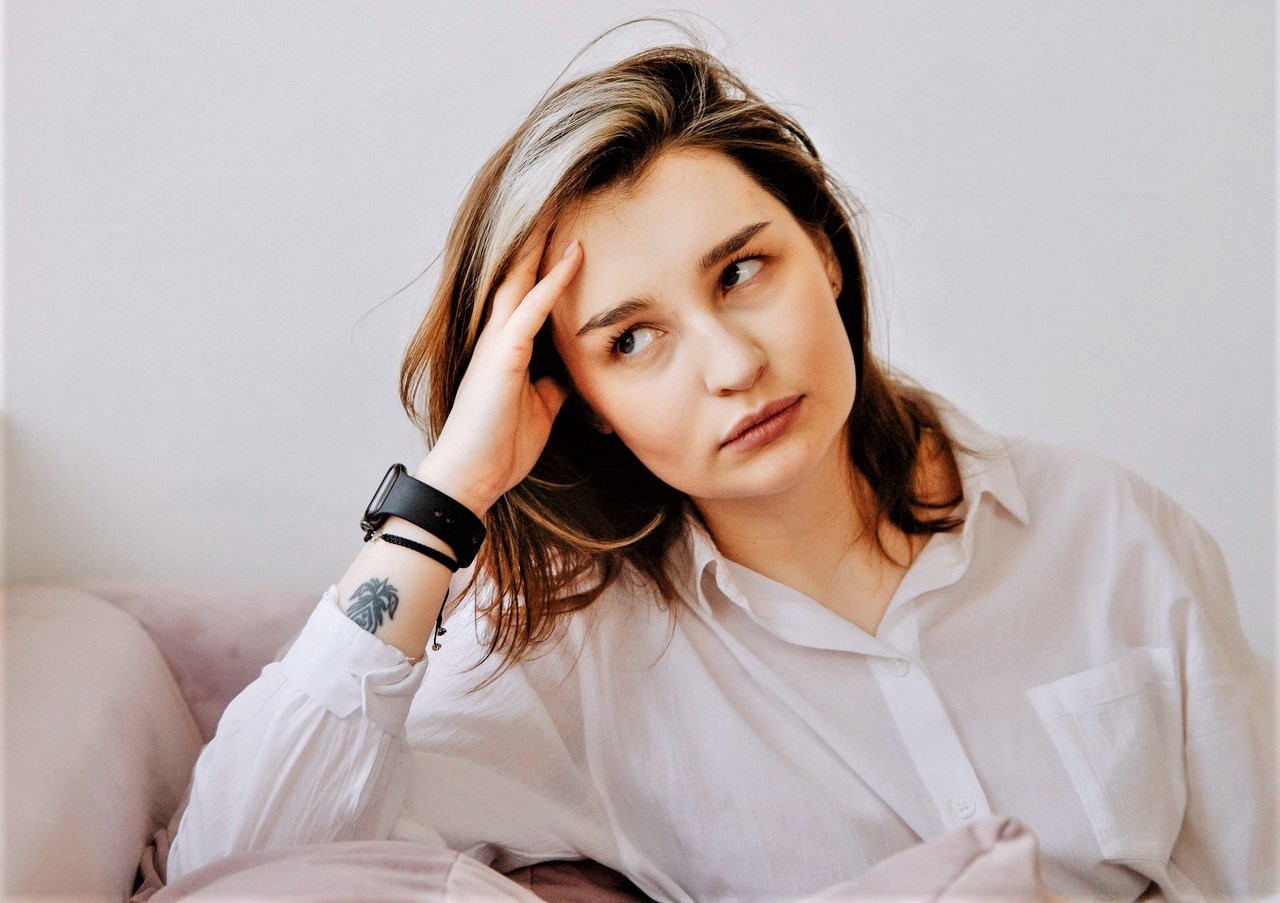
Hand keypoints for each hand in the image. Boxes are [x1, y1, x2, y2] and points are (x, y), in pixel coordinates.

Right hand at [414, 230, 582, 516]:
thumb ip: (554, 381)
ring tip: (564, 202)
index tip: (570, 224)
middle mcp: (498, 334)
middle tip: (562, 193)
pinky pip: (529, 309)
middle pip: (520, 271)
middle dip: (540, 234)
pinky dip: (553, 282)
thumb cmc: (500, 445)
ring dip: (543, 241)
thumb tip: (573, 370)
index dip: (547, 257)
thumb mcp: (541, 407)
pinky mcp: (502, 357)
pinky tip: (573, 256)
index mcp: (508, 345)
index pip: (528, 289)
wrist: (472, 477)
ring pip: (521, 278)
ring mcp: (498, 342)